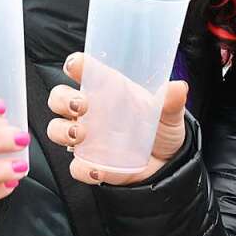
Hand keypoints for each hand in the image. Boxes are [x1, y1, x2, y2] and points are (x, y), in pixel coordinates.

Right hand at [47, 53, 188, 186]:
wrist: (168, 166)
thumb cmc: (161, 129)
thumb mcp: (169, 114)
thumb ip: (171, 101)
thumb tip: (178, 87)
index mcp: (107, 91)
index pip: (82, 71)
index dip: (74, 65)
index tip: (76, 65)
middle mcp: (91, 112)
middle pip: (58, 98)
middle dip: (62, 99)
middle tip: (80, 105)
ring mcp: (87, 138)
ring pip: (57, 129)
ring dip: (62, 130)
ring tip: (80, 135)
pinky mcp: (90, 164)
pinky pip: (75, 166)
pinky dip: (82, 168)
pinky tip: (97, 170)